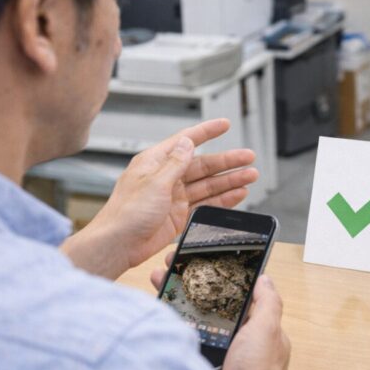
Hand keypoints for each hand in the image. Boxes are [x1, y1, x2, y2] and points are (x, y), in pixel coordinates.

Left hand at [62, 119, 257, 278]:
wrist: (118, 244)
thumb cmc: (126, 213)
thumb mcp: (155, 183)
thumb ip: (175, 163)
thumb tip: (188, 142)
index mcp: (155, 162)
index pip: (186, 141)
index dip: (206, 132)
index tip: (225, 124)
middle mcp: (166, 177)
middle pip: (202, 165)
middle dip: (227, 161)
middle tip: (249, 157)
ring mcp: (173, 197)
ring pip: (207, 185)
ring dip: (229, 181)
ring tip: (250, 175)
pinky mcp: (178, 216)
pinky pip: (205, 204)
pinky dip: (222, 200)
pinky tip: (237, 194)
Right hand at [153, 268, 290, 369]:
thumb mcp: (267, 330)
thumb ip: (268, 303)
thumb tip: (265, 279)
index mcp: (257, 329)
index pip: (236, 295)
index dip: (217, 280)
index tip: (199, 266)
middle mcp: (238, 340)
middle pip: (211, 306)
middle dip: (190, 289)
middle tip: (168, 272)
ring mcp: (219, 353)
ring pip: (195, 321)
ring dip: (176, 303)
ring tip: (159, 284)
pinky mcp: (202, 365)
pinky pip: (186, 341)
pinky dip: (172, 328)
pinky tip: (158, 315)